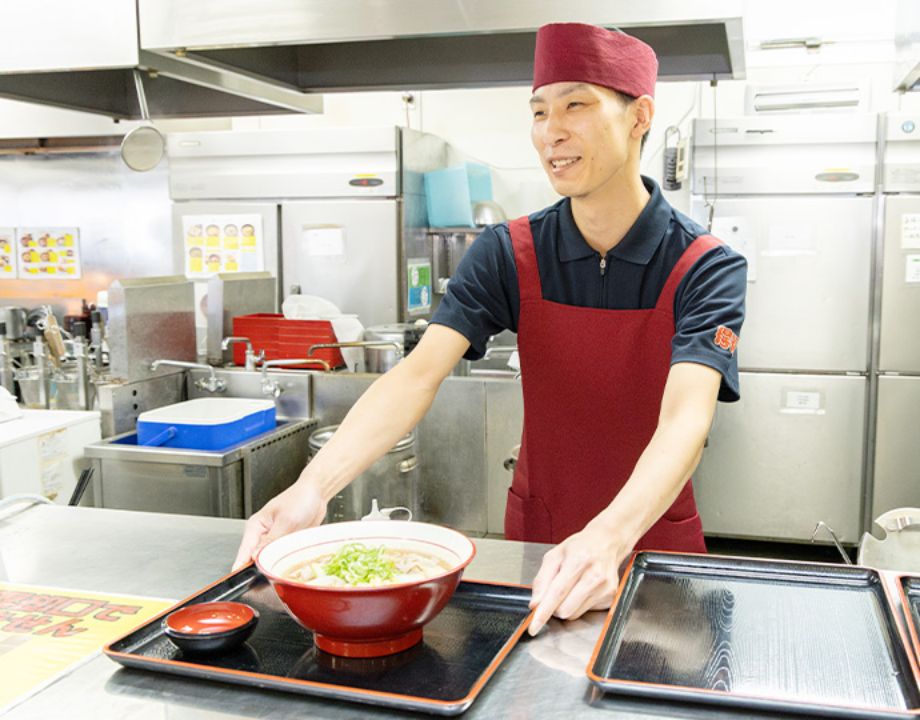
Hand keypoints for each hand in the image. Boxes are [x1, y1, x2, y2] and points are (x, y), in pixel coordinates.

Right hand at [232, 482, 326, 569]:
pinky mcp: (286, 545)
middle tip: (273, 575)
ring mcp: (274, 541)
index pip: (244, 552)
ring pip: (270, 561)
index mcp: (256, 526)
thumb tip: (256, 556)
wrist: (317, 493)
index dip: (242, 569)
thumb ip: (272, 539)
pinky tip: (293, 564)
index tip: (244, 583)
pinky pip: (282, 558)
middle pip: (255, 560)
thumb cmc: (300, 499)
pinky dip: (286, 562)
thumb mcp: (286, 520)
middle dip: (263, 569)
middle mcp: (262, 535)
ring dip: (276, 566)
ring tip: (285, 567)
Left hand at [527, 520, 626, 635]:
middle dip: (554, 607)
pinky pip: (586, 612)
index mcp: (578, 561)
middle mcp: (595, 576)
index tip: (533, 627)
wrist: (606, 542)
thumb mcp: (554, 555)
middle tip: (555, 593)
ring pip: (574, 614)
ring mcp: (605, 588)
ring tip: (571, 587)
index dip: (543, 612)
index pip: (557, 593)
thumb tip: (535, 604)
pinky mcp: (611, 597)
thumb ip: (541, 580)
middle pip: (565, 609)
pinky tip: (583, 589)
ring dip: (566, 606)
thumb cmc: (579, 547)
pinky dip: (579, 605)